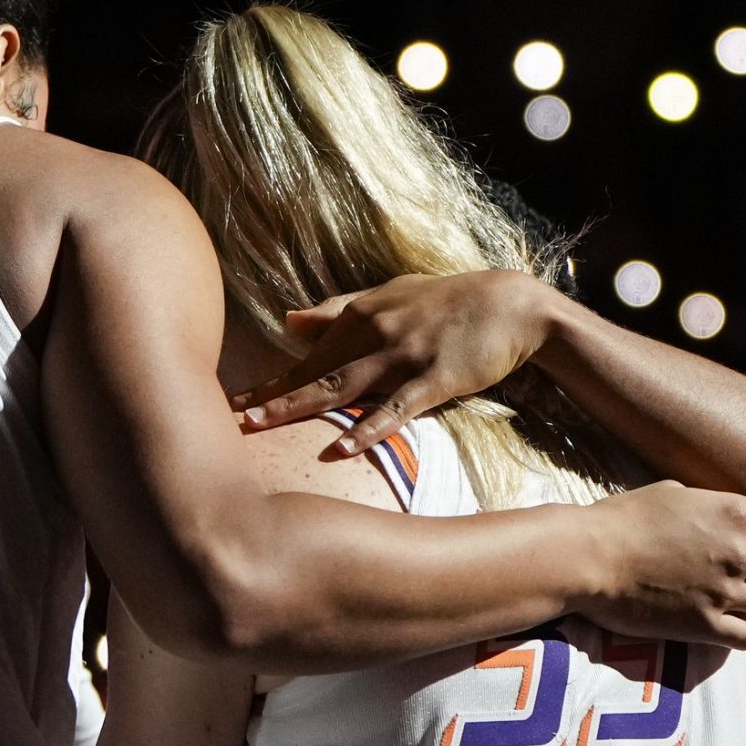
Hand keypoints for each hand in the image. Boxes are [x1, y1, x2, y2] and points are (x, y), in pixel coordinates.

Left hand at [230, 273, 556, 455]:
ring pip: (341, 387)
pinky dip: (368, 429)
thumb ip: (339, 310)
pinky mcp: (434, 378)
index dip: (273, 380)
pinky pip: (395, 409)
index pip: (308, 354)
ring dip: (297, 407)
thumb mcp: (392, 296)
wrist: (514, 306)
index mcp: (362, 312)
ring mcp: (404, 355)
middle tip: (231, 418)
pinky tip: (341, 449)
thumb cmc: (450, 302)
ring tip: (258, 425)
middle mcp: (375, 331)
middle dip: (271, 396)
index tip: (236, 400)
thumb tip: (287, 322)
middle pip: (314, 371)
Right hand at [572, 482, 745, 649]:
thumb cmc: (621, 519)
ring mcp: (723, 591)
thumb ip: (714, 505)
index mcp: (737, 513)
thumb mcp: (673, 492)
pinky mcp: (703, 626)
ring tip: (737, 600)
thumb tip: (732, 516)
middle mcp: (739, 552)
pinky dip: (744, 631)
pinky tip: (728, 623)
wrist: (587, 557)